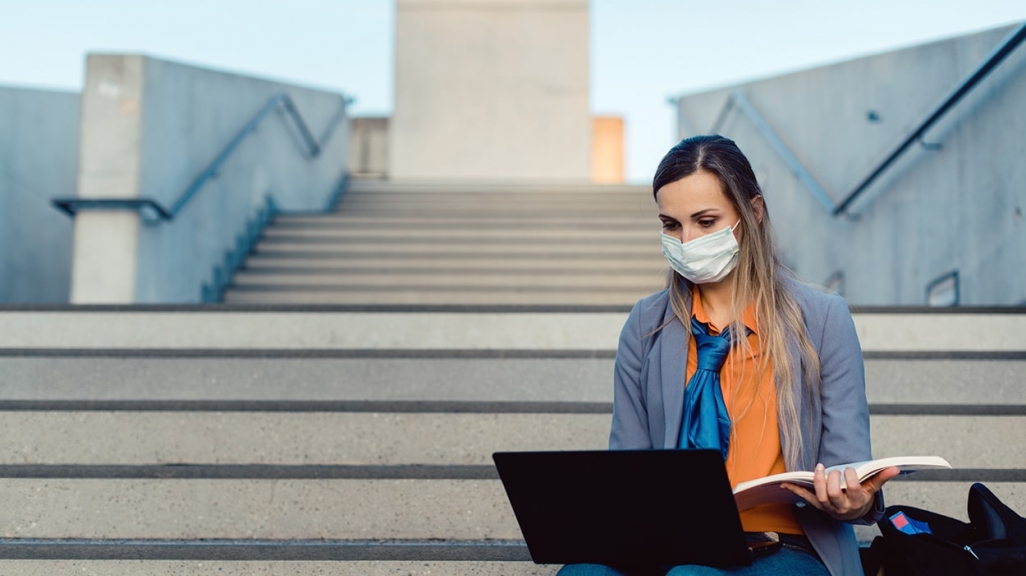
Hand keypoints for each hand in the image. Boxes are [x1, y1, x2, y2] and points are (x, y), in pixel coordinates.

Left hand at [780, 464, 899, 520]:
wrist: (853, 513)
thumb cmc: (861, 497)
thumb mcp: (872, 489)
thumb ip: (881, 477)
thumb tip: (895, 467)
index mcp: (856, 501)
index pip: (853, 490)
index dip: (850, 478)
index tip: (849, 470)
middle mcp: (841, 507)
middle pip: (834, 494)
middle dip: (832, 480)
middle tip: (834, 470)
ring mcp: (828, 507)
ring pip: (821, 497)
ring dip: (818, 482)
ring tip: (820, 468)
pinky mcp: (818, 505)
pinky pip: (806, 498)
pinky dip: (795, 490)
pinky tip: (785, 483)